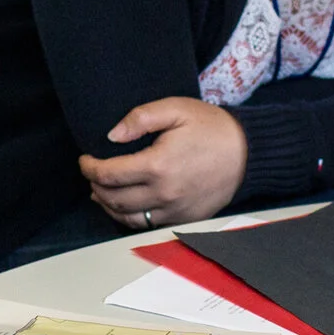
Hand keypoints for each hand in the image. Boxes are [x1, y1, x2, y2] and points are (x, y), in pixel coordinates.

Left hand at [77, 98, 246, 230]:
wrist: (249, 153)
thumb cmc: (212, 128)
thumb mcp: (176, 109)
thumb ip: (140, 117)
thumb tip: (112, 136)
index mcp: (158, 165)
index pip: (109, 174)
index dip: (89, 168)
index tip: (85, 160)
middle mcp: (163, 194)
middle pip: (113, 199)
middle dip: (95, 186)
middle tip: (92, 174)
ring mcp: (174, 210)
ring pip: (126, 218)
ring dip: (108, 205)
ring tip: (101, 191)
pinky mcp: (184, 219)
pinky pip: (147, 225)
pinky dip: (129, 217)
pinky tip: (125, 205)